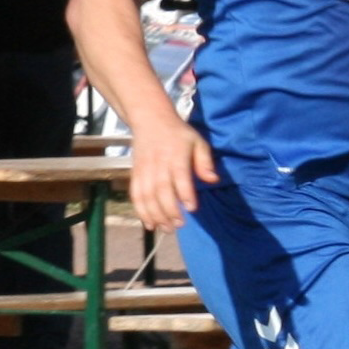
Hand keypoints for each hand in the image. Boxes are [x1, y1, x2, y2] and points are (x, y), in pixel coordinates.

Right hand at [128, 114, 217, 232]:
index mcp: (176, 154)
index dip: (185, 193)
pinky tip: (149, 224)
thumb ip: (205, 162)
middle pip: (161, 189)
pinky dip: (141, 211)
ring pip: (146, 195)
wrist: (150, 119)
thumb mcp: (197, 141)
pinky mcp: (135, 173)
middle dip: (169, 210)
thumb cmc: (179, 134)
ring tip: (166, 229)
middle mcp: (158, 162)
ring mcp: (144, 169)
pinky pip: (136, 195)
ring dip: (155, 214)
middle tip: (179, 225)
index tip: (192, 208)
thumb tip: (213, 180)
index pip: (180, 175)